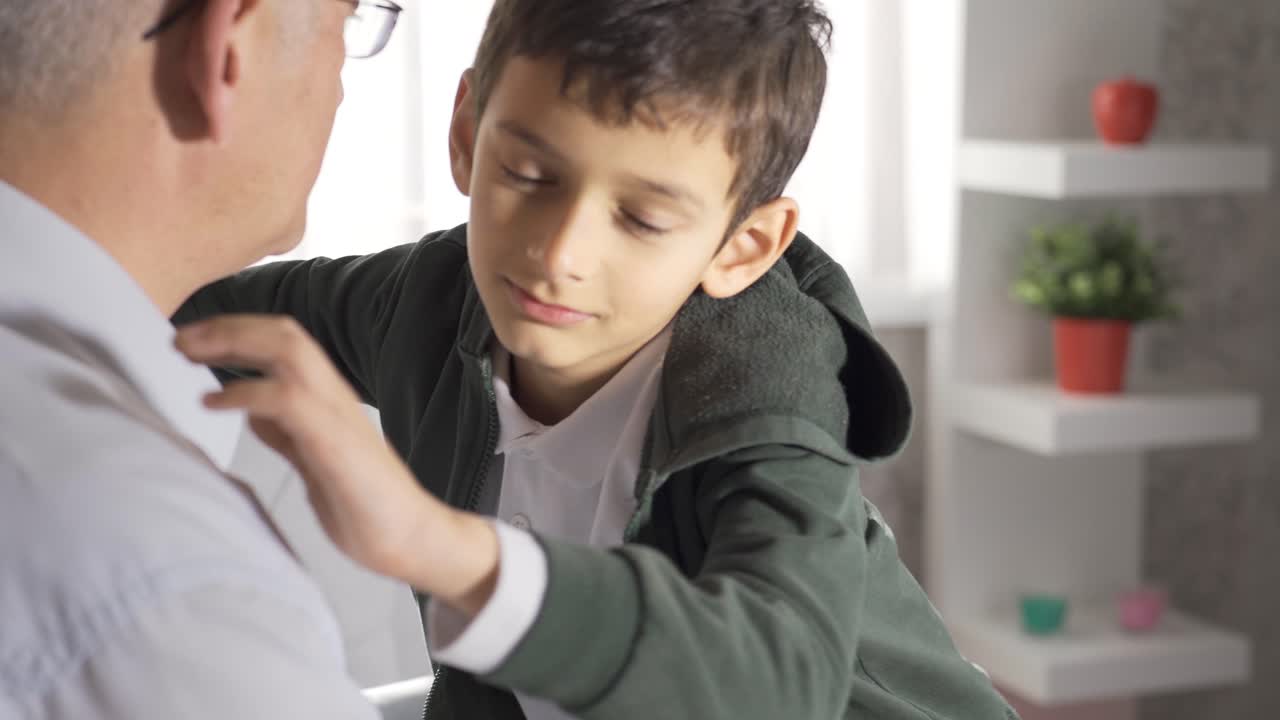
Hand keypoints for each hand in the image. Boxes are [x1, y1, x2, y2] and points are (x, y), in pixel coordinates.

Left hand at [175, 315, 498, 614]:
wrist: (410, 537)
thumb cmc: (366, 505)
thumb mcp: (313, 460)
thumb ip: (286, 433)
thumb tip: (253, 411)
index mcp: (329, 399)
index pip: (285, 342)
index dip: (238, 332)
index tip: (193, 340)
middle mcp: (334, 396)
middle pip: (284, 334)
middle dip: (228, 327)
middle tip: (180, 337)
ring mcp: (337, 415)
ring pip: (289, 351)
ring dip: (234, 343)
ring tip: (189, 353)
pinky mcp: (334, 442)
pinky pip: (287, 399)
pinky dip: (244, 393)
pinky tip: (213, 403)